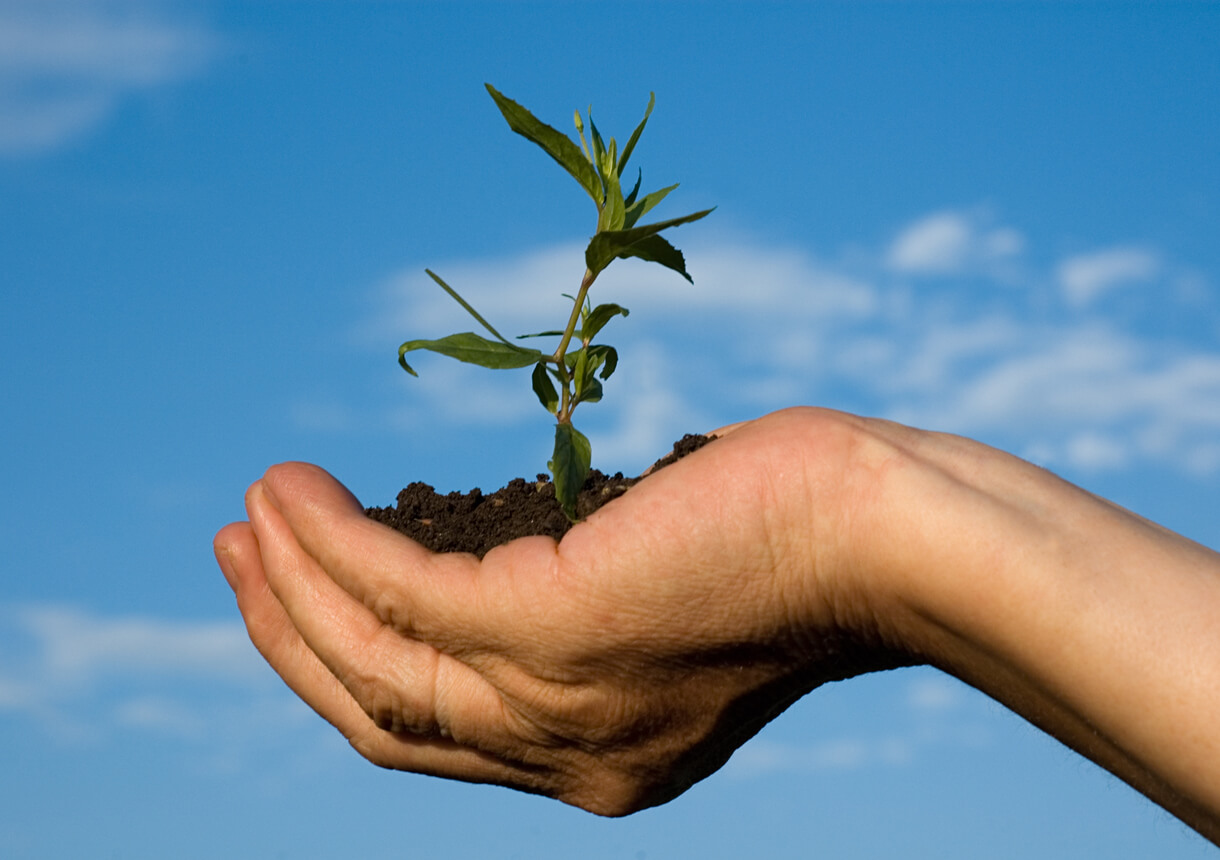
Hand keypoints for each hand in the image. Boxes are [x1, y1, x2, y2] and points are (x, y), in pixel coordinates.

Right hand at [213, 408, 911, 814]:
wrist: (889, 539)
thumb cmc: (793, 542)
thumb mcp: (665, 603)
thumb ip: (578, 614)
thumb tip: (502, 560)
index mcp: (594, 761)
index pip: (431, 734)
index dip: (343, 669)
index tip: (293, 589)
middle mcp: (567, 756)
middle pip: (379, 716)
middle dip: (292, 637)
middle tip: (237, 553)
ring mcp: (558, 700)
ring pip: (374, 661)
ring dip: (293, 582)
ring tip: (251, 509)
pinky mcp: (560, 626)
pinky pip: (404, 590)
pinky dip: (333, 541)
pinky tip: (297, 489)